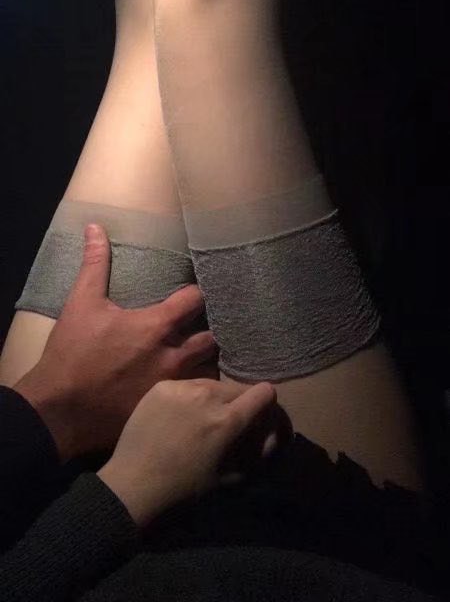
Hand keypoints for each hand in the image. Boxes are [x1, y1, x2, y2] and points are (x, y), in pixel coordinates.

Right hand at [14, 223, 216, 461]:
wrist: (59, 410)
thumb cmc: (72, 354)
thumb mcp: (81, 304)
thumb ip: (95, 265)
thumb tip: (96, 228)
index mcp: (157, 326)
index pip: (196, 299)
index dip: (197, 292)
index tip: (192, 290)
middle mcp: (173, 356)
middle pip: (211, 337)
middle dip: (208, 329)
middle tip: (197, 325)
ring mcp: (172, 387)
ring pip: (207, 370)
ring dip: (203, 360)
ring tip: (196, 354)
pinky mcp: (165, 409)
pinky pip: (193, 397)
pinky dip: (195, 389)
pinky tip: (188, 385)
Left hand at [98, 378, 277, 526]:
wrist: (132, 487)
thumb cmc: (185, 491)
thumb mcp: (231, 478)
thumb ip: (258, 452)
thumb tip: (273, 435)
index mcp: (228, 420)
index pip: (264, 392)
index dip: (267, 405)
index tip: (259, 418)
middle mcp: (207, 395)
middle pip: (238, 388)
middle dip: (240, 405)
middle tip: (227, 426)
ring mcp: (182, 387)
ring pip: (212, 384)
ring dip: (214, 399)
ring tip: (199, 422)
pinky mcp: (161, 387)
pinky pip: (187, 386)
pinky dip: (189, 398)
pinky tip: (177, 418)